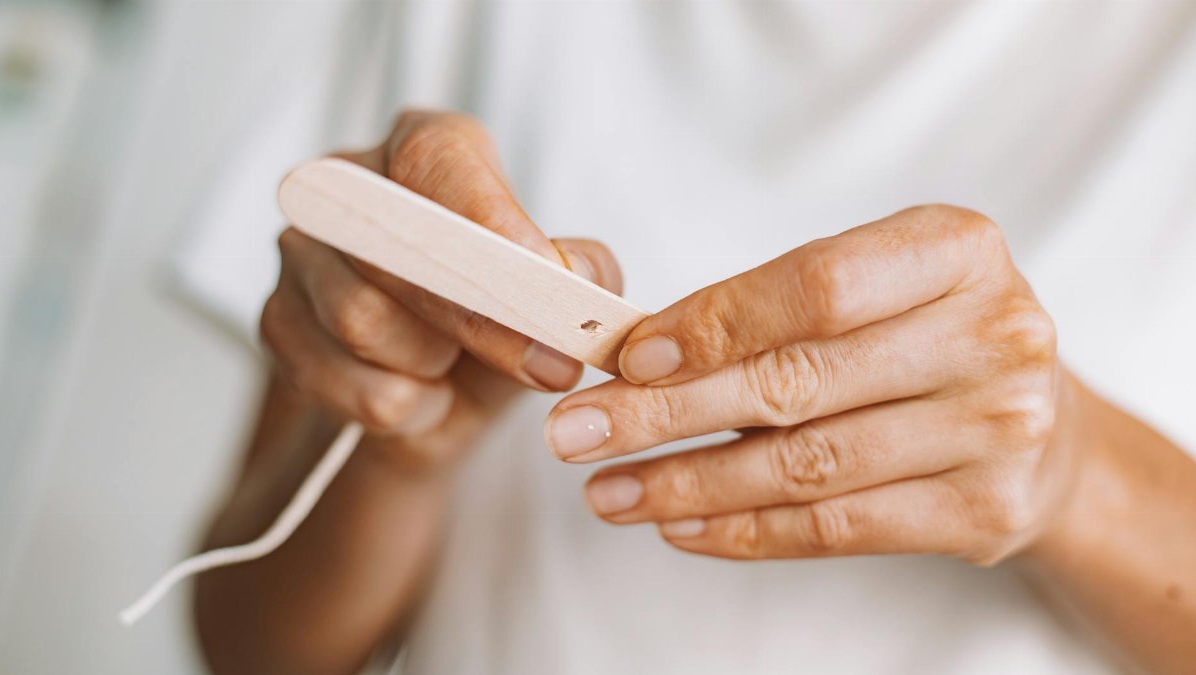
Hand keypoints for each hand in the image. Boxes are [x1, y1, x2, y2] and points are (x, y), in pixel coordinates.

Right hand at [263, 110, 623, 460]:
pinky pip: (335, 379)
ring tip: (450, 367)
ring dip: (428, 367)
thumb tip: (574, 275)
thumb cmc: (502, 325)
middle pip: (401, 247)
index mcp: (426, 151)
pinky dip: (395, 406)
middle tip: (546, 366)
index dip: (488, 218)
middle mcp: (352, 184)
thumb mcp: (560, 296)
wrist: (441, 396)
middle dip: (482, 320)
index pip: (440, 159)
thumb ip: (583, 274)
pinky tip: (415, 394)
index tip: (538, 275)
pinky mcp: (276, 319)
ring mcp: (303, 251)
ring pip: (361, 317)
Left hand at [546, 204, 1082, 563]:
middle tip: (577, 434)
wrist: (1041, 422)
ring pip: (807, 466)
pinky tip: (678, 526)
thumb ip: (772, 309)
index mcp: (958, 250)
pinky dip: (744, 531)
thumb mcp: (874, 287)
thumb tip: (636, 357)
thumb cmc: (925, 336)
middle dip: (666, 413)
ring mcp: (999, 429)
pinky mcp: (987, 512)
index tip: (626, 358)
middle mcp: (994, 334)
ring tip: (608, 492)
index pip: (815, 287)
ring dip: (688, 484)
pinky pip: (837, 529)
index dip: (712, 324)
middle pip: (798, 381)